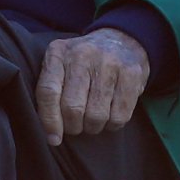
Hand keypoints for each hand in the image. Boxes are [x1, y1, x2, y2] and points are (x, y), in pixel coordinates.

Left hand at [35, 28, 148, 145]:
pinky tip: (110, 112)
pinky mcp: (131, 73)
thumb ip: (50, 93)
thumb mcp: (60, 65)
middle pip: (72, 108)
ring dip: (93, 126)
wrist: (121, 40)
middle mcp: (82, 54)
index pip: (48, 92)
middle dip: (74, 126)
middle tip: (76, 124)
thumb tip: (51, 136)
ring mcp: (108, 62)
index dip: (50, 121)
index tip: (54, 139)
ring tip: (93, 117)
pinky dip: (112, 124)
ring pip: (96, 116)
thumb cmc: (83, 62)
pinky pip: (119, 117)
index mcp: (58, 53)